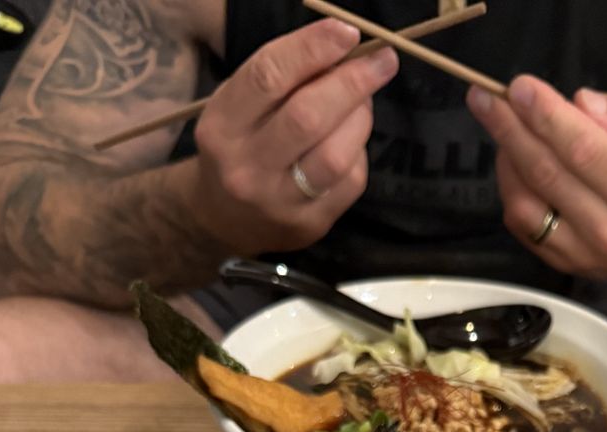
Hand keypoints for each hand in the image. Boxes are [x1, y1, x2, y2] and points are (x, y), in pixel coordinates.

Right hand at [190, 19, 397, 254]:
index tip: (347, 33)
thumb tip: (342, 51)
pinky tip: (351, 140)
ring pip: (335, 155)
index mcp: (223, 126)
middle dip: (352, 83)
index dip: (312, 49)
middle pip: (308, 117)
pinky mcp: (309, 224)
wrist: (223, 218)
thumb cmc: (239, 145)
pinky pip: (349, 182)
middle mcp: (247, 167)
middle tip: (383, 60)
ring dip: (360, 118)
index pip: (269, 77)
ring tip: (365, 100)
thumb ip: (283, 78)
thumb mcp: (240, 105)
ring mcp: (279, 202)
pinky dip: (358, 151)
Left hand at [467, 75, 606, 280]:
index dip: (547, 117)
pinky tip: (511, 160)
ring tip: (500, 125)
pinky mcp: (563, 264)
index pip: (583, 150)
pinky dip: (510, 189)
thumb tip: (581, 102)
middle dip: (511, 130)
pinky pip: (522, 225)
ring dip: (505, 160)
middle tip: (485, 98)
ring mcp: (581, 253)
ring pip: (525, 204)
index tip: (520, 87)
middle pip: (547, 174)